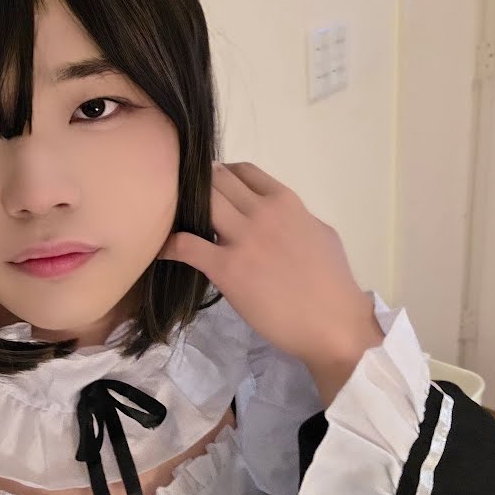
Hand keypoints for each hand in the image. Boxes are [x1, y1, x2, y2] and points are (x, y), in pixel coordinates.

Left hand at [158, 162, 383, 395]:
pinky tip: (161, 250)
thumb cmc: (333, 283)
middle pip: (215, 181)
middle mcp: (262, 212)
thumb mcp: (320, 233)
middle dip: (198, 189)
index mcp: (285, 201)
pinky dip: (169, 245)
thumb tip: (276, 217)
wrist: (333, 324)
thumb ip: (294, 218)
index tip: (212, 191)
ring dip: (183, 209)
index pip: (242, 171)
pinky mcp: (226, 269)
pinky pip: (185, 245)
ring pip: (200, 203)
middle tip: (188, 207)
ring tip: (174, 222)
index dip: (222, 177)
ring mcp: (243, 239)